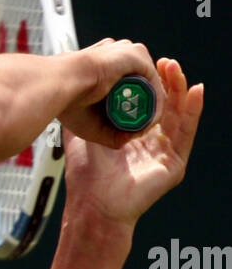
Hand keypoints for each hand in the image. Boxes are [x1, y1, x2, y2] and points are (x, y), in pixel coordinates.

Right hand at [56, 39, 167, 147]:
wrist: (61, 85)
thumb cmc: (66, 101)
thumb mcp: (90, 122)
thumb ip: (108, 132)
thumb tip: (125, 142)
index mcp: (103, 65)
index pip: (126, 84)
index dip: (129, 107)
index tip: (126, 127)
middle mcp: (117, 55)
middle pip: (140, 85)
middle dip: (141, 109)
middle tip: (136, 130)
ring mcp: (128, 53)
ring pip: (148, 86)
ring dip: (149, 109)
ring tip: (142, 129)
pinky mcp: (137, 55)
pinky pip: (154, 84)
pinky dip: (155, 104)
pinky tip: (149, 122)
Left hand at [62, 57, 203, 227]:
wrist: (92, 206)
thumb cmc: (87, 179)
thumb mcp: (82, 138)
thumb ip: (82, 118)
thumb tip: (73, 95)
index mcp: (133, 137)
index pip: (148, 104)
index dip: (150, 84)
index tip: (148, 63)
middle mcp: (152, 144)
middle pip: (166, 106)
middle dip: (167, 82)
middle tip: (164, 62)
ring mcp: (165, 154)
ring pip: (179, 115)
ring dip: (180, 90)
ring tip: (176, 69)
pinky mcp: (175, 165)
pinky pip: (187, 134)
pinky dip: (193, 111)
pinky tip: (196, 91)